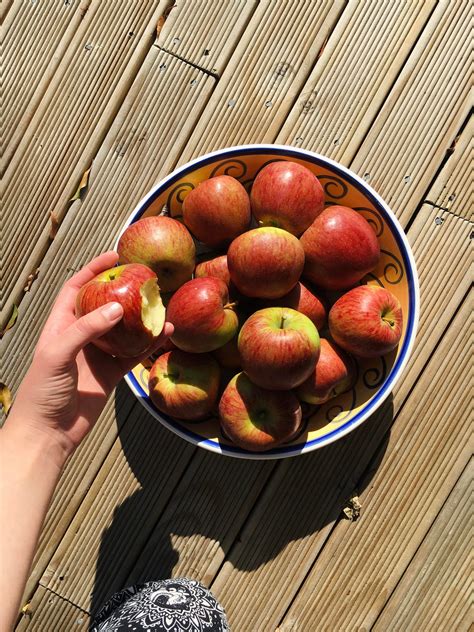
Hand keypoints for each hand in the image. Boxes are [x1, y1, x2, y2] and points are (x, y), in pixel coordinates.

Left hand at [8, 251, 171, 463]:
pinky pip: (134, 353)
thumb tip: (117, 308)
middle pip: (105, 304)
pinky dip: (150, 343)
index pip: (77, 288)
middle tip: (144, 277)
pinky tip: (165, 332)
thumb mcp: (58, 354)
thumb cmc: (42, 391)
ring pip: (124, 329)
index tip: (116, 256)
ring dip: (141, 317)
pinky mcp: (112, 373)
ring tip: (160, 303)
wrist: (48, 433)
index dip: (94, 270)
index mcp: (61, 325)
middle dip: (124, 290)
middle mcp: (81, 335)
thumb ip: (86, 329)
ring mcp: (97, 354)